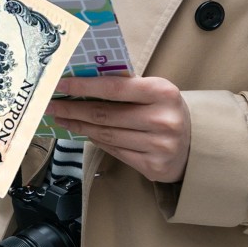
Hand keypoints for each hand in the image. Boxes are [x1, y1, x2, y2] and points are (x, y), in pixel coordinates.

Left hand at [49, 76, 190, 182]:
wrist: (195, 143)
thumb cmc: (165, 109)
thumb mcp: (153, 91)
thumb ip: (124, 85)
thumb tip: (81, 80)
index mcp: (162, 92)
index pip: (114, 88)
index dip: (84, 86)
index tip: (60, 85)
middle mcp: (163, 120)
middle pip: (105, 115)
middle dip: (73, 109)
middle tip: (52, 105)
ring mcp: (160, 146)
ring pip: (106, 135)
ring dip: (79, 126)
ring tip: (63, 119)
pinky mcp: (154, 166)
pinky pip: (115, 151)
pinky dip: (96, 140)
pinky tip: (85, 132)